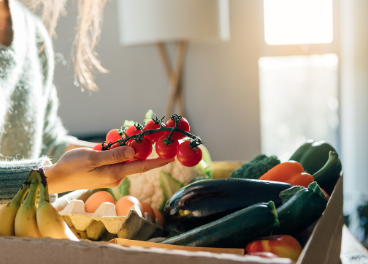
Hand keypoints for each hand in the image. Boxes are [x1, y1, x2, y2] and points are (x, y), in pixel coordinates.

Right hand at [44, 146, 173, 193]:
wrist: (58, 178)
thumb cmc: (72, 166)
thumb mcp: (92, 158)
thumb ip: (114, 155)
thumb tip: (134, 151)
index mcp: (114, 173)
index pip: (141, 167)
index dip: (157, 163)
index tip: (171, 159)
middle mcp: (116, 176)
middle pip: (136, 163)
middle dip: (147, 153)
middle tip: (157, 140)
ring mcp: (111, 176)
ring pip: (127, 160)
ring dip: (133, 150)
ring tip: (139, 137)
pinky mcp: (106, 173)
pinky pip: (119, 161)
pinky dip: (122, 152)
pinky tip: (120, 143)